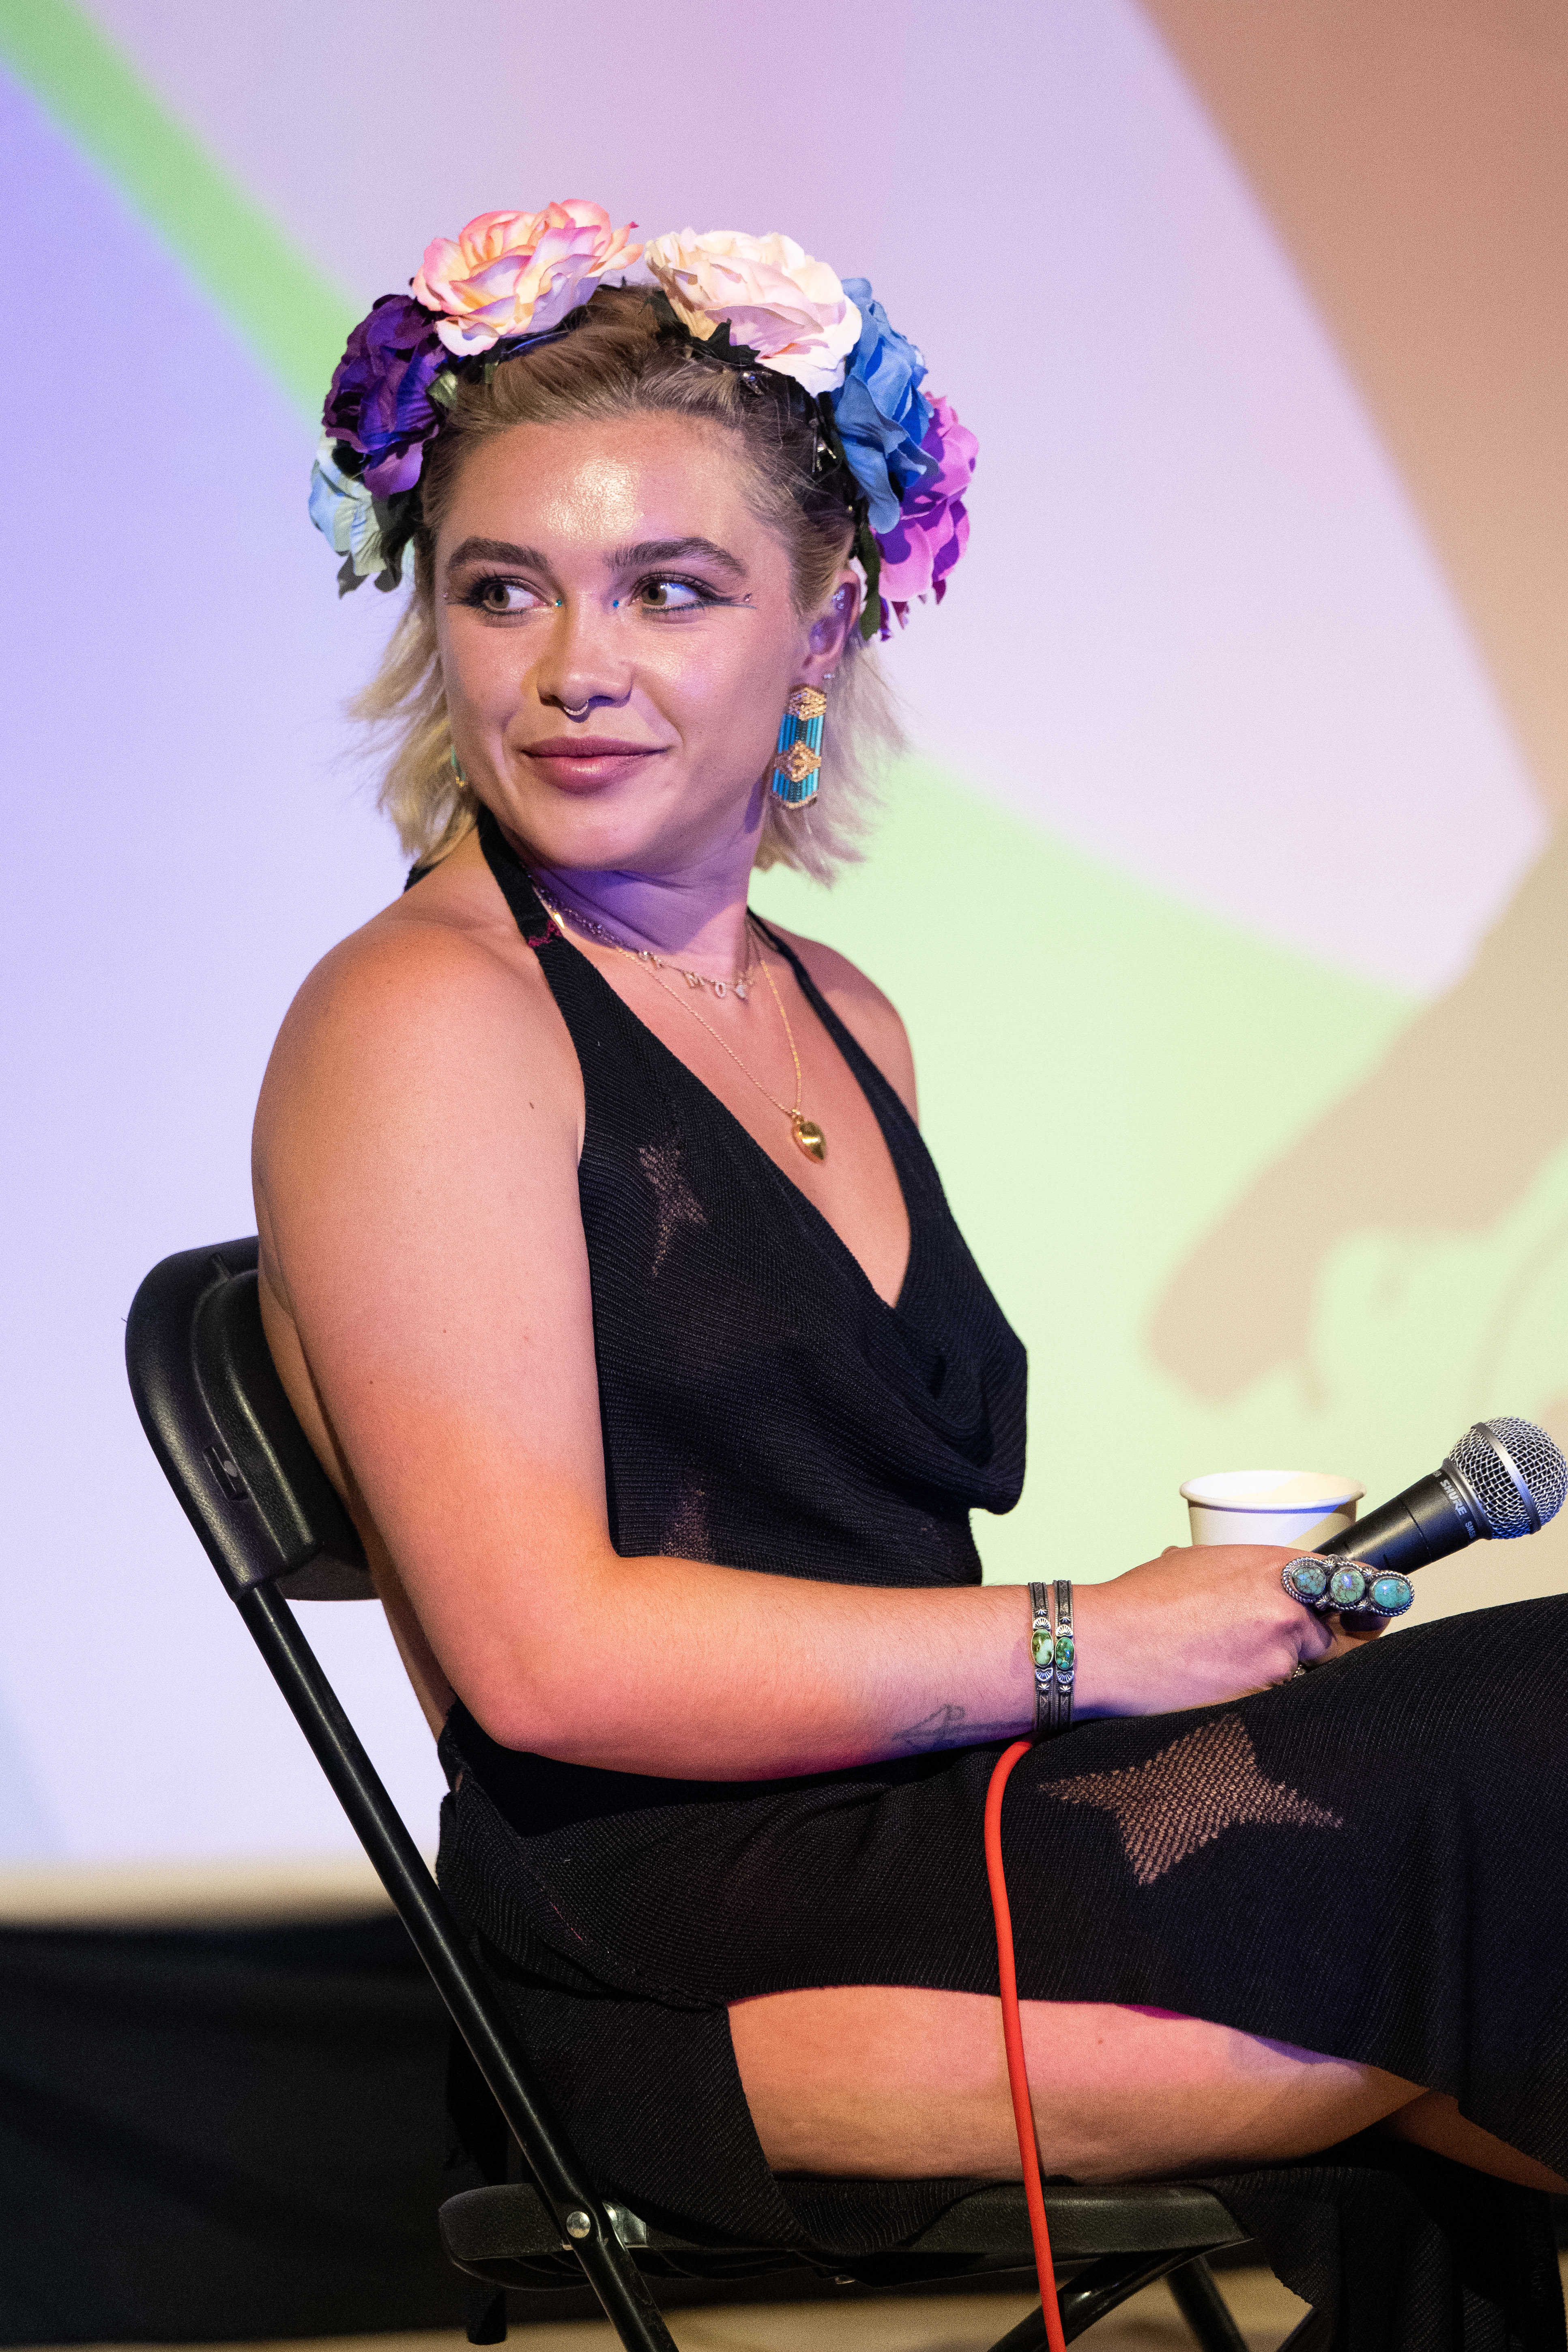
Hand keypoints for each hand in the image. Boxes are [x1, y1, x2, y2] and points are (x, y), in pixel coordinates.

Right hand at [1070, 1544, 1385, 1719]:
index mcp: (1274, 1568)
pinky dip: (1256, 1699)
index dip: (1362, 1602)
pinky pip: (1278, 1703)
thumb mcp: (1200, 1563)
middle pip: (1338, 1639)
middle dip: (1316, 1648)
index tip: (1372, 1614)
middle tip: (1277, 1652)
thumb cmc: (1141, 1604)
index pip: (1351, 1584)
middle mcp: (1286, 1610)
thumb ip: (1247, 1573)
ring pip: (1304, 1675)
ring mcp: (1277, 1658)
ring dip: (1278, 1675)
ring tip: (1225, 1668)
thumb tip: (1262, 1586)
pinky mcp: (1262, 1698)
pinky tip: (1216, 1688)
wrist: (1106, 1644)